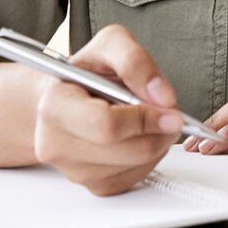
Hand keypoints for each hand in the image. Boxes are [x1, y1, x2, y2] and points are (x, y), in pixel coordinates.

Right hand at [32, 24, 182, 194]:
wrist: (69, 92)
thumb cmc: (88, 69)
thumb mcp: (111, 42)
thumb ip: (135, 61)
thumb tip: (161, 95)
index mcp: (55, 105)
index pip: (105, 125)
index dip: (144, 118)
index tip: (171, 109)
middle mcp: (56, 143)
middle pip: (125, 151)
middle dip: (158, 131)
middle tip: (172, 112)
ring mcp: (73, 170)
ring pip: (134, 166)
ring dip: (157, 142)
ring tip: (150, 116)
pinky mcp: (94, 185)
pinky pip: (135, 177)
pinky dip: (150, 156)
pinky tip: (141, 133)